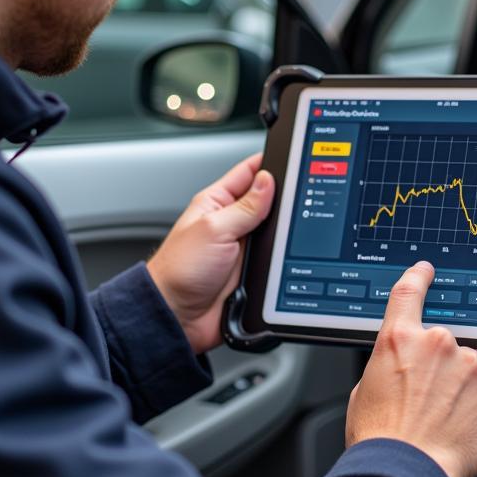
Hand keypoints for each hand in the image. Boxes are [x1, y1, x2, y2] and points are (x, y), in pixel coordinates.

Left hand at [147, 153, 274, 353]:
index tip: (292, 159)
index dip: (269, 163)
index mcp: (217, 202)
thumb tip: (268, 181)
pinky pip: (276, 257)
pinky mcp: (253, 270)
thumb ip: (245, 206)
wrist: (179, 317)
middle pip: (268, 201)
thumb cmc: (179, 271)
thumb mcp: (214, 229)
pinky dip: (283, 257)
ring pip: (276, 230)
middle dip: (283, 200)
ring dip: (283, 232)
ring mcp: (244, 247)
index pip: (248, 172)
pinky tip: (286, 257)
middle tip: (296, 200)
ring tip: (285, 233)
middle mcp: (232, 222)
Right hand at [345, 262, 476, 476]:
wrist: (406, 472)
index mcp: (398, 339)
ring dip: (458, 388)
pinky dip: (476, 406)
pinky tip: (458, 427)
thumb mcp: (366, 390)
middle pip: (442, 344)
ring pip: (466, 370)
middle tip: (423, 401)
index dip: (419, 277)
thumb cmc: (380, 438)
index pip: (408, 293)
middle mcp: (436, 343)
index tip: (426, 271)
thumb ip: (388, 365)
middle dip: (437, 368)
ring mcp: (468, 365)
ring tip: (439, 420)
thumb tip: (400, 367)